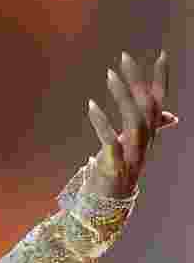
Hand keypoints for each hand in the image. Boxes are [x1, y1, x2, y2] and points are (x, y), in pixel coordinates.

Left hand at [84, 50, 178, 197]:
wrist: (106, 208)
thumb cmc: (118, 173)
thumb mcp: (135, 148)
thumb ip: (150, 130)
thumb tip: (170, 116)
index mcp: (149, 137)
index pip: (159, 103)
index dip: (161, 80)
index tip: (162, 54)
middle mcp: (144, 144)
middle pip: (147, 108)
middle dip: (138, 81)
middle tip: (125, 57)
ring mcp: (131, 156)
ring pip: (134, 121)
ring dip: (122, 96)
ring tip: (110, 74)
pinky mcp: (114, 166)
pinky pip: (110, 141)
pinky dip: (102, 122)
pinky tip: (92, 105)